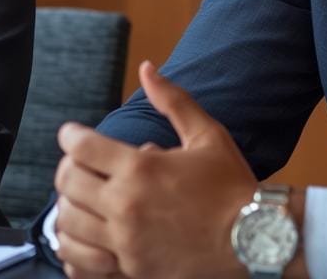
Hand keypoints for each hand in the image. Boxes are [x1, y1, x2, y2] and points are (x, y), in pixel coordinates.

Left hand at [52, 61, 258, 278]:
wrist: (257, 240)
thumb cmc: (233, 187)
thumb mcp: (207, 134)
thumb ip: (172, 100)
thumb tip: (146, 68)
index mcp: (141, 168)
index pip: (80, 147)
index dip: (71, 136)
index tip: (73, 136)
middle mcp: (127, 205)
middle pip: (68, 182)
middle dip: (69, 168)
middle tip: (79, 166)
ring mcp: (127, 242)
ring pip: (69, 222)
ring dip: (69, 206)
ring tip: (82, 199)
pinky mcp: (132, 270)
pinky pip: (81, 262)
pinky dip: (73, 248)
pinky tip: (83, 236)